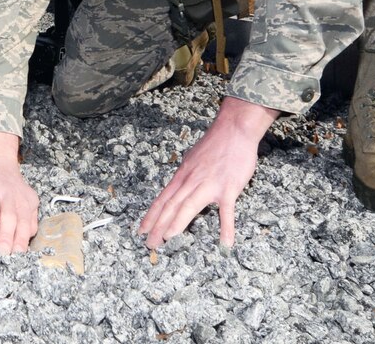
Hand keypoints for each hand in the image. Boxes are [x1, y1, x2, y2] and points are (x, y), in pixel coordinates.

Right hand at [0, 130, 38, 253]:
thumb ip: (30, 219)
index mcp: (22, 202)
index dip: (21, 239)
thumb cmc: (11, 187)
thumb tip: (28, 238)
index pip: (24, 223)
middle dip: (7, 234)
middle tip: (2, 251)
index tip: (17, 254)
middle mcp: (7, 195)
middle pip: (9, 216)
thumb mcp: (27, 200)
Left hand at [138, 96, 278, 247]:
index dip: (150, 216)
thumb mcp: (191, 160)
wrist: (234, 130)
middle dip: (158, 225)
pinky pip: (226, 211)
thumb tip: (177, 189)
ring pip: (189, 206)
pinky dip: (226, 228)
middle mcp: (191, 181)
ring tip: (167, 239)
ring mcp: (209, 185)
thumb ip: (185, 176)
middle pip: (171, 206)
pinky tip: (225, 244)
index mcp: (182, 176)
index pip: (162, 199)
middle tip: (149, 243)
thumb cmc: (214, 145)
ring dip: (177, 224)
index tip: (141, 230)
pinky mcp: (229, 188)